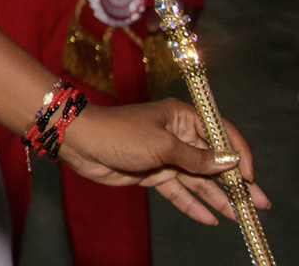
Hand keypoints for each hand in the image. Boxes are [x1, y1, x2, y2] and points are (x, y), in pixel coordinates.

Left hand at [61, 99, 267, 224]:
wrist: (79, 142)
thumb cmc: (119, 133)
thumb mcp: (162, 145)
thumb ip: (196, 158)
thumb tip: (229, 162)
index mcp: (182, 117)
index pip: (220, 133)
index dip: (237, 155)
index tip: (248, 176)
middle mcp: (177, 135)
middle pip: (212, 161)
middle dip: (234, 182)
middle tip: (257, 203)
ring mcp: (166, 156)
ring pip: (198, 179)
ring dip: (218, 197)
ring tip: (239, 215)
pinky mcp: (153, 172)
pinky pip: (179, 191)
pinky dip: (193, 204)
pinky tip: (211, 218)